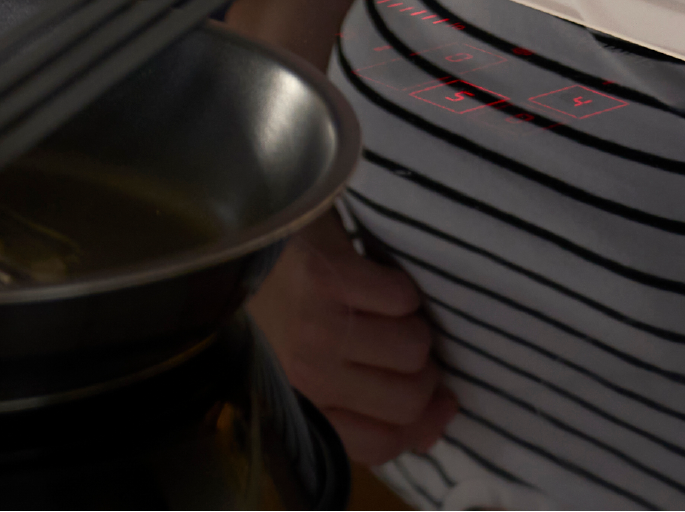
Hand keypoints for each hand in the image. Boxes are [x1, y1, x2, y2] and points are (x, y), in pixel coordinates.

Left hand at [251, 215, 455, 466]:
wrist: (243, 241)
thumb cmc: (279, 311)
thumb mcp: (311, 373)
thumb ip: (364, 413)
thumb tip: (430, 437)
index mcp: (301, 406)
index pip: (380, 444)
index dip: (422, 426)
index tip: (441, 402)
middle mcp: (307, 374)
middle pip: (407, 399)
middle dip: (425, 375)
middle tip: (410, 350)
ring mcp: (316, 326)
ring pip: (413, 348)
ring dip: (414, 327)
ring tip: (387, 314)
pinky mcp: (327, 277)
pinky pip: (403, 298)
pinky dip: (400, 289)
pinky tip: (373, 281)